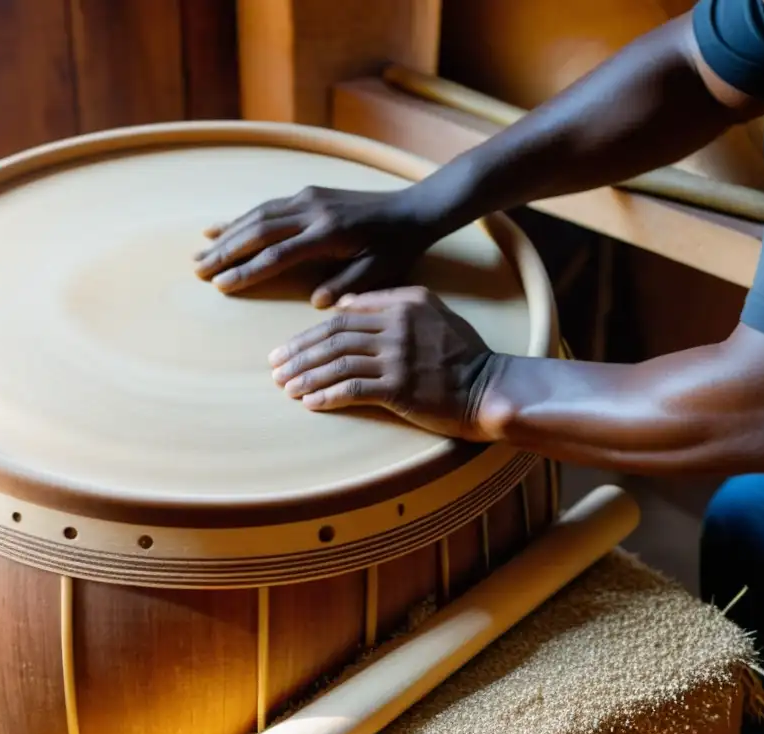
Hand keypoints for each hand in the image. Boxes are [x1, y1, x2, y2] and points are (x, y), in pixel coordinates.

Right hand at [194, 186, 433, 307]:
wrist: (413, 208)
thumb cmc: (398, 246)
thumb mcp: (379, 272)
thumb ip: (347, 287)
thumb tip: (316, 301)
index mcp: (328, 234)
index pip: (277, 256)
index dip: (247, 272)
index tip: (221, 286)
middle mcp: (312, 211)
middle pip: (258, 232)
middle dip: (225, 253)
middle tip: (197, 271)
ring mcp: (308, 198)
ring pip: (257, 216)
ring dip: (227, 236)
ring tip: (200, 255)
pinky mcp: (308, 194)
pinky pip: (267, 207)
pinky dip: (241, 219)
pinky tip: (220, 228)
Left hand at [268, 287, 498, 440]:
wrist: (488, 387)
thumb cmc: (459, 351)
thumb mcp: (430, 310)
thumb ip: (387, 300)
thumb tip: (343, 303)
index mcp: (401, 305)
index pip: (341, 317)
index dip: (307, 334)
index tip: (285, 349)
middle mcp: (397, 328)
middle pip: (332, 338)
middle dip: (298, 354)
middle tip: (275, 369)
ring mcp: (398, 359)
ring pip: (337, 363)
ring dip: (306, 377)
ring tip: (286, 388)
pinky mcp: (401, 388)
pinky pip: (353, 388)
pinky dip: (328, 395)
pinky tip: (311, 403)